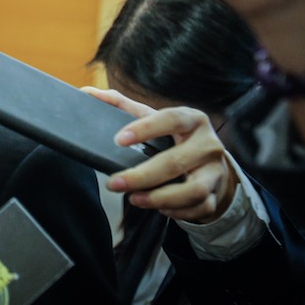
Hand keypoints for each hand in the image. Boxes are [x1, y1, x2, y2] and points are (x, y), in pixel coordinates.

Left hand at [85, 87, 237, 223]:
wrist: (211, 161)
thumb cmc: (176, 136)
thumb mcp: (154, 118)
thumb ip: (121, 105)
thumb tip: (88, 92)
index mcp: (191, 120)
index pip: (171, 119)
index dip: (145, 129)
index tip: (118, 140)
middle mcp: (208, 144)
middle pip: (175, 162)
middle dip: (141, 175)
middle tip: (114, 184)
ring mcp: (214, 171)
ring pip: (193, 190)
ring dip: (160, 198)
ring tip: (134, 199)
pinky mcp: (215, 193)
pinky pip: (199, 207)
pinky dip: (177, 211)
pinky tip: (158, 208)